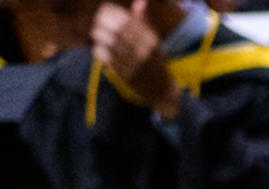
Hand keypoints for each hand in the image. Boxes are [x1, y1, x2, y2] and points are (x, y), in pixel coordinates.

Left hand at [91, 1, 182, 115]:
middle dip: (103, 22)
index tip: (104, 9)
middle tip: (97, 21)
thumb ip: (143, 21)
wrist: (162, 90)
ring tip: (96, 33)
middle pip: (117, 29)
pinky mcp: (126, 74)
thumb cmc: (154, 61)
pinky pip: (106, 57)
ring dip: (99, 35)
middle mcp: (144, 50)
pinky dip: (99, 49)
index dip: (112, 11)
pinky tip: (100, 48)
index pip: (127, 19)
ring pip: (109, 42)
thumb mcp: (153, 41)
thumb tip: (139, 2)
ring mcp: (135, 63)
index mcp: (151, 39)